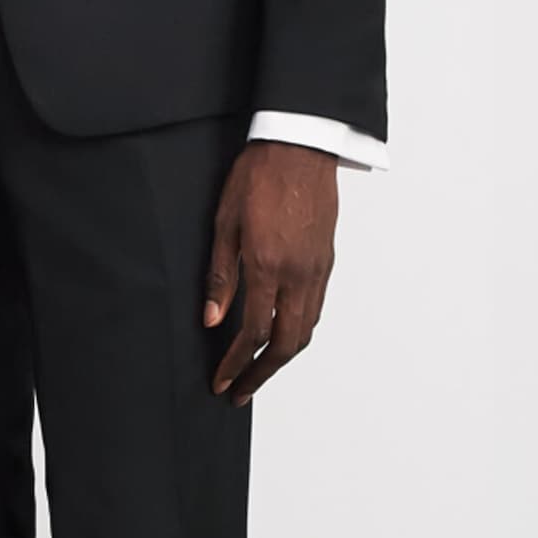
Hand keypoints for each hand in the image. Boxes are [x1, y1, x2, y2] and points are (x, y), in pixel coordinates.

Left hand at [202, 141, 338, 404]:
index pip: (252, 332)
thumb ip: (220, 276)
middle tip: (240, 392)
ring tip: (259, 372)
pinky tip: (283, 335)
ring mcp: (317, 269)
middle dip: (261, 374)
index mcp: (268, 266)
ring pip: (305, 330)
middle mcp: (298, 274)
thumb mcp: (224, 223)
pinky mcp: (326, 260)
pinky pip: (315, 309)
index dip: (235, 363)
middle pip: (285, 343)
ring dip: (282, 357)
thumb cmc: (258, 176)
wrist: (301, 145)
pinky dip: (299, 332)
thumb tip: (211, 319)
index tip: (221, 381)